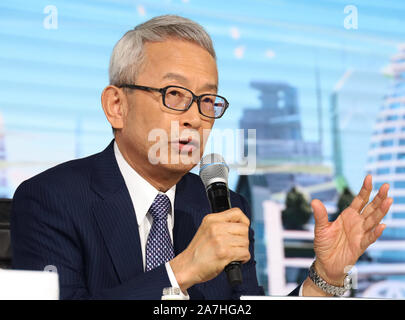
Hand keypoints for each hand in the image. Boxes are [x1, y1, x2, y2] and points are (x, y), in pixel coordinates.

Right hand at [170, 208, 250, 291]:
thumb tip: (241, 226)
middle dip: (243, 239)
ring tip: (234, 253)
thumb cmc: (197, 252)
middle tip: (236, 245)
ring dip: (243, 250)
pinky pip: (245, 253)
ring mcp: (220, 239)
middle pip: (244, 228)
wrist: (187, 267)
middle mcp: (215, 227)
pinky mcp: (224, 252)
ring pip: (245, 241)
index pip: (237, 212)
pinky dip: (243, 258)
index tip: (242, 229)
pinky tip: (235, 259)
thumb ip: (221, 225)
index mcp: (211, 219)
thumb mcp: (206, 230)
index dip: (244, 221)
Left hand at [304, 175, 391, 294]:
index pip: (360, 200)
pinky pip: (370, 238)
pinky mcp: (360, 245)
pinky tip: (382, 225)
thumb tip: (314, 201)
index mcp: (348, 215)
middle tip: (386, 186)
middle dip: (378, 197)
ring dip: (381, 211)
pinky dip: (376, 232)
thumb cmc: (324, 244)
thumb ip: (320, 215)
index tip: (370, 177)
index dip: (365, 189)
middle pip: (371, 208)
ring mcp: (360, 233)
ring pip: (373, 220)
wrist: (326, 263)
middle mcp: (357, 222)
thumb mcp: (320, 228)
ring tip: (389, 200)